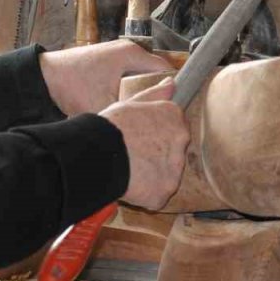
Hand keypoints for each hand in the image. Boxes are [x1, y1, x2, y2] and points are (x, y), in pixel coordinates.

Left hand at [39, 39, 173, 116]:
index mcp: (132, 54)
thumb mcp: (103, 106)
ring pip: (140, 77)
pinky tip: (126, 107)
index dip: (171, 93)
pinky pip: (128, 77)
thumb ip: (129, 113)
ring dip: (141, 93)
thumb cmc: (71, 87)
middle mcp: (127, 50)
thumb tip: (150, 126)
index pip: (165, 71)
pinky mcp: (106, 63)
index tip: (170, 113)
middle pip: (154, 75)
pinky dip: (129, 90)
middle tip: (157, 118)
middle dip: (156, 95)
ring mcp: (116, 55)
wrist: (42, 79)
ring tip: (144, 115)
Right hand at [99, 78, 188, 210]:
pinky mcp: (163, 192)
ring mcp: (174, 169)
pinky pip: (157, 196)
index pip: (175, 127)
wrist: (98, 153)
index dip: (156, 135)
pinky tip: (129, 186)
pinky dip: (146, 195)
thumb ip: (155, 94)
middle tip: (134, 156)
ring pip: (167, 175)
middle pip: (173, 152)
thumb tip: (172, 83)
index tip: (142, 139)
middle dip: (158, 156)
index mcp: (174, 117)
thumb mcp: (130, 102)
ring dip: (152, 176)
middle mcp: (180, 141)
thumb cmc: (110, 125)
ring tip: (129, 170)